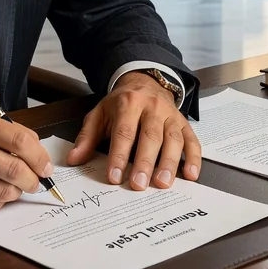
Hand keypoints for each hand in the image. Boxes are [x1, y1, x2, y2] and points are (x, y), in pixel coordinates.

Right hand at [0, 108, 53, 212]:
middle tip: (38, 182)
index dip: (40, 156)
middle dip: (34, 179)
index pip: (19, 139)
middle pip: (15, 169)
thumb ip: (0, 131)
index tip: (47, 165)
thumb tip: (35, 149)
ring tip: (15, 187)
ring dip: (16, 192)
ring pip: (4, 191)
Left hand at [67, 72, 201, 190]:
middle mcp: (152, 107)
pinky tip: (191, 174)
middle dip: (144, 162)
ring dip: (169, 163)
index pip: (124, 132)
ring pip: (172, 139)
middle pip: (150, 136)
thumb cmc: (120, 105)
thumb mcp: (99, 114)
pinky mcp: (184, 123)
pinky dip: (193, 158)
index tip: (114, 177)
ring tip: (163, 183)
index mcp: (128, 103)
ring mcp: (170, 115)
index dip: (119, 155)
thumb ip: (87, 138)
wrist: (144, 83)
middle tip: (139, 184)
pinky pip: (192, 140)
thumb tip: (74, 159)